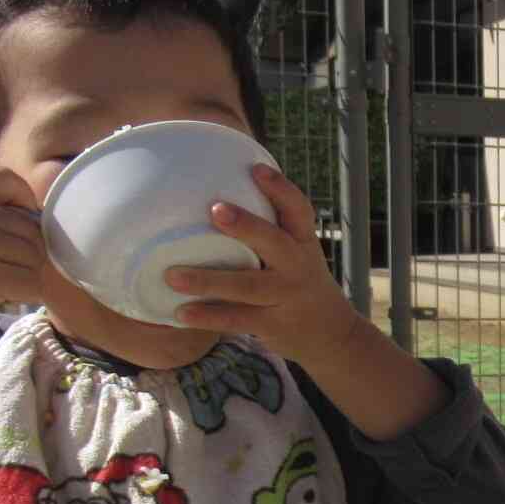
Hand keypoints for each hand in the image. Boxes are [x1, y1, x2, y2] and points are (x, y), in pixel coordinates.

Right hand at [0, 165, 44, 337]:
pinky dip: (25, 293)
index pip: (5, 178)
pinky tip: (3, 296)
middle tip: (3, 266)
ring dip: (24, 273)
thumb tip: (28, 207)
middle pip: (28, 224)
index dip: (23, 197)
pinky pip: (31, 282)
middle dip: (25, 249)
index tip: (22, 217)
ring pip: (33, 254)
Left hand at [165, 165, 356, 363]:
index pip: (299, 211)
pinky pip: (237, 319)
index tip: (257, 169)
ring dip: (208, 280)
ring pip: (246, 286)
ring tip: (172, 275)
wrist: (332, 334)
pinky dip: (208, 316)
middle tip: (214, 209)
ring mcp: (286, 297)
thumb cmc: (299, 282)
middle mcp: (298, 267)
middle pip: (274, 243)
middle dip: (246, 226)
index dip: (281, 189)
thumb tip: (215, 196)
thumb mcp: (297, 253)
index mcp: (303, 243)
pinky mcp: (273, 324)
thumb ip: (269, 230)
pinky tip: (180, 312)